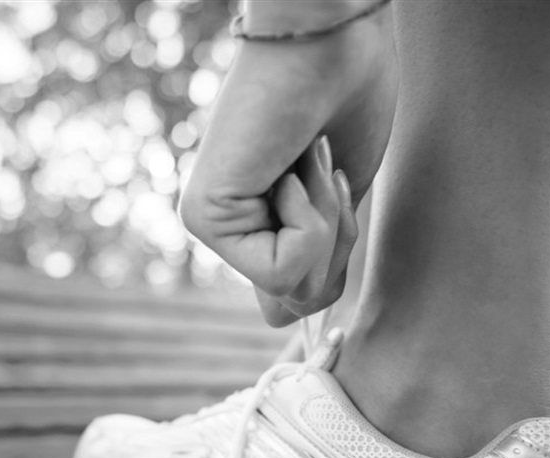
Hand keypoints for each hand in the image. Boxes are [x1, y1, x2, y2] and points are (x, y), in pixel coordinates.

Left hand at [179, 7, 397, 325]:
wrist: (334, 42)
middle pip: (304, 303)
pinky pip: (284, 268)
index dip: (333, 264)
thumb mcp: (337, 204)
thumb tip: (282, 324)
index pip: (297, 303)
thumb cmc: (346, 104)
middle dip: (338, 244)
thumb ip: (312, 260)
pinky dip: (309, 218)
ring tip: (306, 159)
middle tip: (323, 169)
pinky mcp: (202, 219)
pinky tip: (289, 165)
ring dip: (327, 222)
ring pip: (297, 289)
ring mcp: (210, 226)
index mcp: (259, 227)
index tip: (333, 184)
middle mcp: (227, 231)